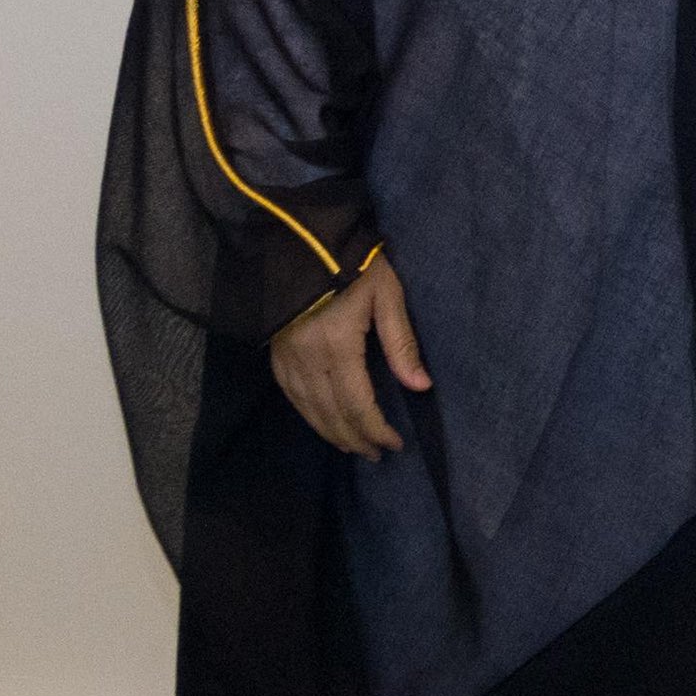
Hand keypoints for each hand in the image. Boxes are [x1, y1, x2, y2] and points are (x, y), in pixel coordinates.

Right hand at [271, 253, 430, 460]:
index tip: (394, 445)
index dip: (376, 430)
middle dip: (357, 439)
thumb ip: (401, 342)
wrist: (299, 240)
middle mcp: (307, 360)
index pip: (358, 405)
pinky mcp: (275, 355)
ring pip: (310, 412)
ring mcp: (287, 360)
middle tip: (377, 454)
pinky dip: (310, 418)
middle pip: (333, 415)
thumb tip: (420, 386)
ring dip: (333, 434)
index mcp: (337, 347)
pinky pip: (292, 399)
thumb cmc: (353, 262)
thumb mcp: (386, 294)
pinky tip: (324, 424)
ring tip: (354, 447)